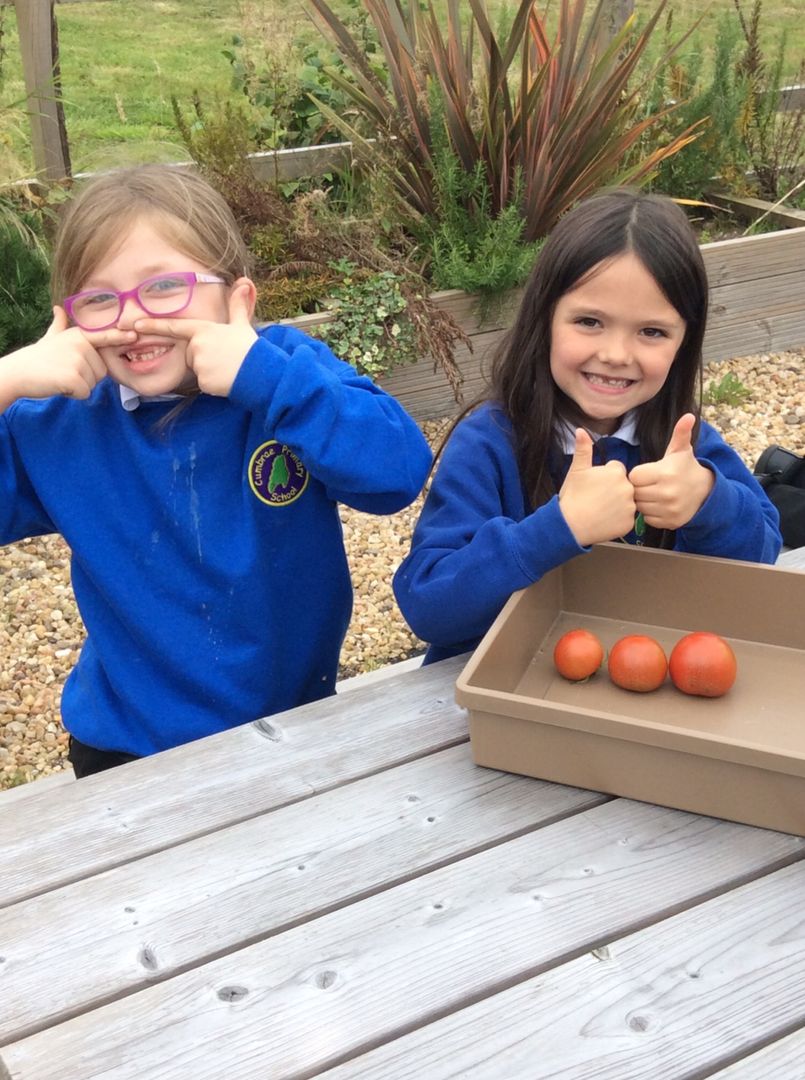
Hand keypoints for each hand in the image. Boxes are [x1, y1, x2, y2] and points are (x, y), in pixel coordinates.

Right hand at [0, 307, 127, 409]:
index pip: (105, 336)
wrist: (17, 373)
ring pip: (94, 383)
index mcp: (79, 335)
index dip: (120, 338)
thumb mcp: (50, 337)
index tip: (135, 336)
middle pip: (102, 370)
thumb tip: (58, 309)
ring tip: (61, 376)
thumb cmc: (37, 358)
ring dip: (80, 385)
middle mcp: (81, 344)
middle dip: (87, 376)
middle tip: (65, 370)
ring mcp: (78, 360)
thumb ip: (59, 325)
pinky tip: (59, 385)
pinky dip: (74, 394)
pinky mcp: (74, 378)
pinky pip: (85, 392)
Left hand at [133, 280, 257, 396]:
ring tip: (227, 368)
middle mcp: (197, 345)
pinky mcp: (202, 380)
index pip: (174, 327)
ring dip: (209, 370)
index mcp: (204, 330)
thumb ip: (237, 306)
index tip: (136, 324)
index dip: (153, 325)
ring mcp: (199, 363)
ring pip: (197, 368)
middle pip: (190, 353)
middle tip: (224, 358)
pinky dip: (213, 383)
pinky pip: (203, 382)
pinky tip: (226, 379)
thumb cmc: (251, 349)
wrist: (260, 373)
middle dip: (204, 357)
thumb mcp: (242, 325)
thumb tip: (244, 282)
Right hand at [559, 428, 637, 546]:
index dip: (605, 477)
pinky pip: (627, 519)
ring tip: (600, 510)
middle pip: (624, 486)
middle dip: (613, 490)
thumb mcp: (577, 470)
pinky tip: (605, 520)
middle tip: (596, 498)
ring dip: (618, 505)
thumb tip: (580, 430)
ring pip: (627, 502)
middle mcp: (628, 488)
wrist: (570, 525)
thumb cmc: (572, 496)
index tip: (595, 486)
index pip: (617, 470)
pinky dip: (618, 520)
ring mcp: (630, 507)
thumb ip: (583, 449)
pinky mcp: (629, 523)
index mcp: (617, 472)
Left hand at [629, 413, 713, 528]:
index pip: (634, 476)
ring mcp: (669, 509)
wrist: (706, 492)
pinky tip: (659, 504)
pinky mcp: (670, 522)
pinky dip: (650, 513)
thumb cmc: (685, 468)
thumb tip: (689, 416)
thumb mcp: (681, 450)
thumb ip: (680, 433)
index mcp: (665, 473)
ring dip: (643, 501)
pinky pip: (648, 519)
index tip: (646, 473)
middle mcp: (667, 492)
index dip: (638, 474)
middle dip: (638, 488)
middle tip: (649, 484)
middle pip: (635, 492)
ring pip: (640, 507)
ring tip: (654, 493)